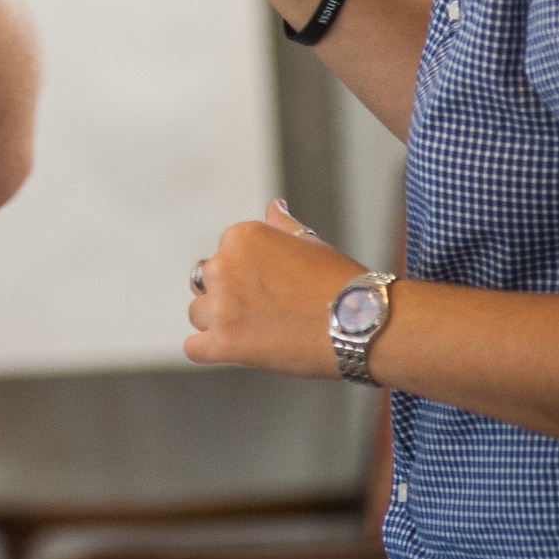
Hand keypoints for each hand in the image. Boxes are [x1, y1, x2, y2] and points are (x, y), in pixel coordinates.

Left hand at [186, 201, 368, 378]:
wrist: (363, 324)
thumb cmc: (341, 283)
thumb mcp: (310, 243)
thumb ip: (281, 226)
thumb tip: (273, 206)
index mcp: (240, 237)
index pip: (222, 257)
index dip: (245, 277)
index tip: (272, 290)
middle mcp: (223, 266)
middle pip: (205, 283)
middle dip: (229, 297)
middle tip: (268, 312)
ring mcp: (221, 305)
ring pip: (198, 314)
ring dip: (220, 324)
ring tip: (261, 332)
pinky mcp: (224, 342)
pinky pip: (194, 348)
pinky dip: (210, 351)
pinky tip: (237, 351)